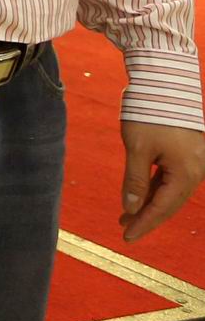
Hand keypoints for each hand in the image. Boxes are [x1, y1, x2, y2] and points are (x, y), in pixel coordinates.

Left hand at [120, 120, 204, 243]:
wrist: (165, 83)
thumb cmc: (149, 114)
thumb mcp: (137, 148)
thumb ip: (134, 179)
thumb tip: (131, 208)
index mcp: (186, 173)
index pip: (162, 207)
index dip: (143, 223)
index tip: (126, 237)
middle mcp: (196, 171)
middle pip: (169, 202)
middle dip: (146, 217)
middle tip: (124, 230)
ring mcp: (193, 162)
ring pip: (170, 191)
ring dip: (149, 202)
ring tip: (126, 215)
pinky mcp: (186, 154)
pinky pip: (171, 178)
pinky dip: (155, 187)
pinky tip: (140, 195)